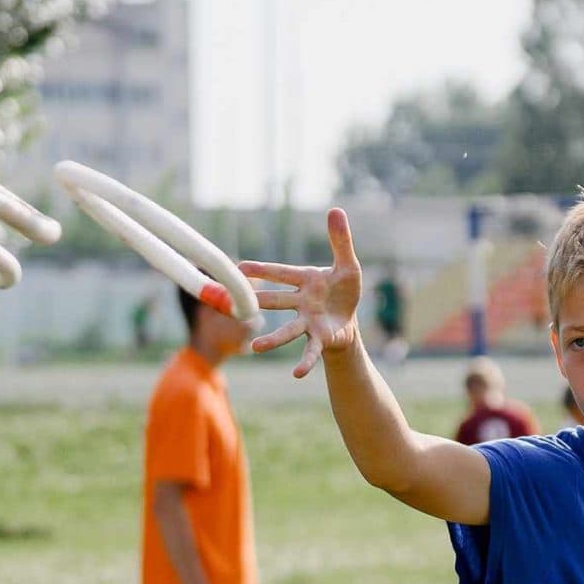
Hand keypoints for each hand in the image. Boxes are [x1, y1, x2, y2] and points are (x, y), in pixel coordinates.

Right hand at [242, 208, 362, 377]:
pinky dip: (304, 362)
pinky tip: (297, 373)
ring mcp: (308, 322)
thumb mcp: (347, 264)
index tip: (239, 268)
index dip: (261, 270)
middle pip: (276, 302)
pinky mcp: (319, 339)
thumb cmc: (343, 291)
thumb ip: (340, 240)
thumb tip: (336, 210)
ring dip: (272, 339)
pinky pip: (310, 351)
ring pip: (287, 330)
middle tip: (233, 303)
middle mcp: (301, 303)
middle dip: (257, 302)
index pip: (280, 273)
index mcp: (305, 281)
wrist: (350, 319)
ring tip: (257, 347)